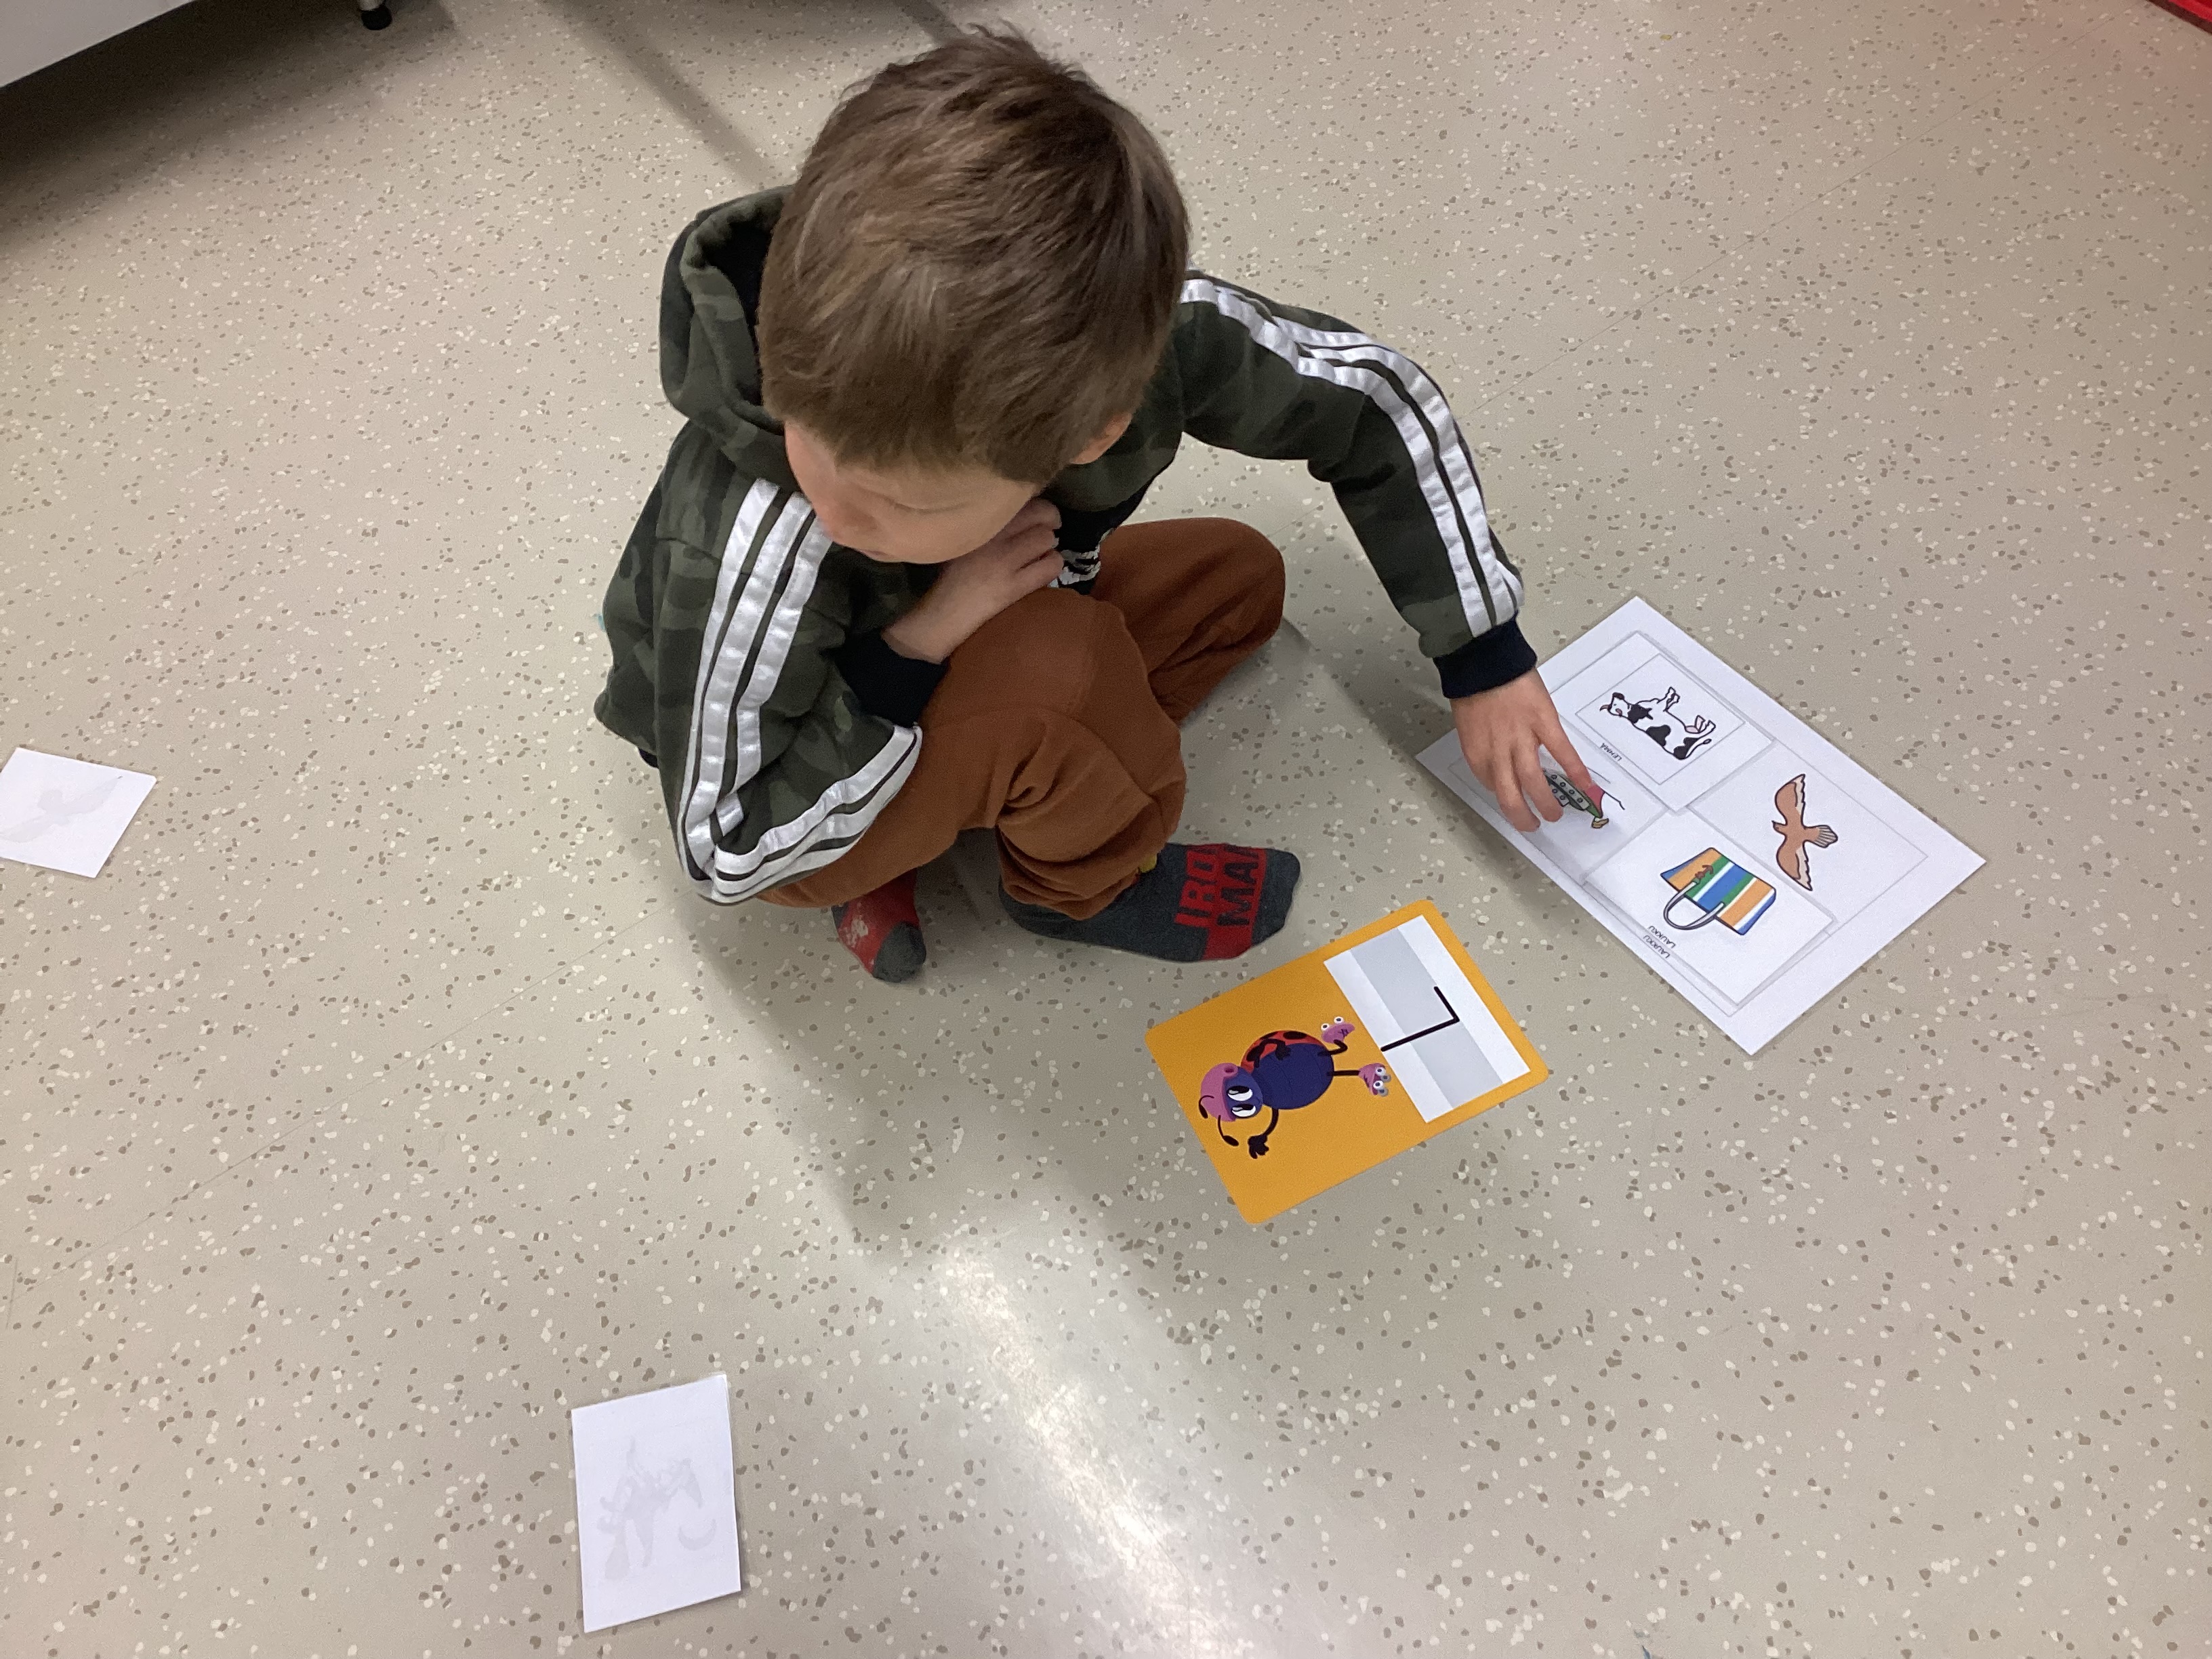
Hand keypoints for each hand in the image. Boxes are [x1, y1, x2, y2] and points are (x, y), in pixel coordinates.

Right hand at [882, 498, 1063, 663]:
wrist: (938, 615)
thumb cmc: (949, 577)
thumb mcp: (963, 540)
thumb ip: (988, 524)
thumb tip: (1023, 513)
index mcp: (977, 520)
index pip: (1020, 498)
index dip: (1038, 507)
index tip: (1039, 517)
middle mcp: (991, 534)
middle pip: (1042, 512)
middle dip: (1050, 521)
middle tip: (1049, 532)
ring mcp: (1003, 559)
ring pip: (1048, 538)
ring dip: (1048, 547)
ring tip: (1039, 556)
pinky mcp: (1013, 585)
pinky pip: (1050, 566)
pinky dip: (1051, 567)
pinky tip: (1040, 573)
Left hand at [1451, 667, 1597, 832]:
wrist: (1483, 658)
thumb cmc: (1473, 687)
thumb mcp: (1469, 723)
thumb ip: (1484, 744)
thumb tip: (1500, 758)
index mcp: (1477, 752)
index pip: (1490, 785)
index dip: (1503, 796)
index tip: (1513, 800)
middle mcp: (1497, 752)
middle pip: (1510, 796)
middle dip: (1522, 816)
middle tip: (1532, 824)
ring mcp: (1521, 738)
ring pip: (1534, 782)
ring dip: (1546, 804)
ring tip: (1554, 815)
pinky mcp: (1543, 723)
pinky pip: (1561, 752)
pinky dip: (1574, 771)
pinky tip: (1584, 786)